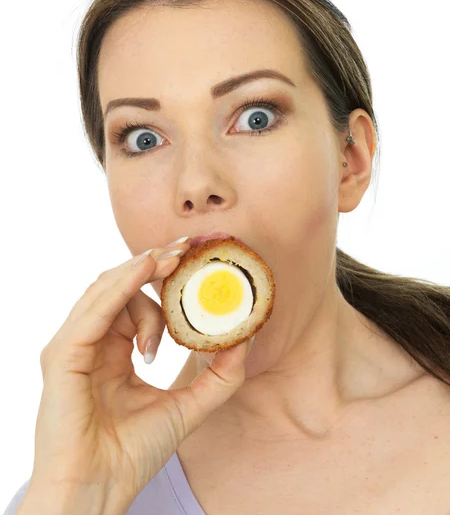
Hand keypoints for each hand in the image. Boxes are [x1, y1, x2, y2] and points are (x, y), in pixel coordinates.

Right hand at [31, 239, 251, 508]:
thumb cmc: (132, 453)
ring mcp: (74, 346)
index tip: (193, 262)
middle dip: (153, 265)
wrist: (99, 491)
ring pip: (106, 291)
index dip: (162, 280)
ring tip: (175, 258)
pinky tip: (148, 268)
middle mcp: (90, 343)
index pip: (134, 302)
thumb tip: (245, 339)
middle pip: (119, 288)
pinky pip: (94, 311)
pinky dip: (122, 285)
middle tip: (187, 249)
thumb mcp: (187, 407)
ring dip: (141, 270)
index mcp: (111, 352)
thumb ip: (218, 377)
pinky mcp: (63, 355)